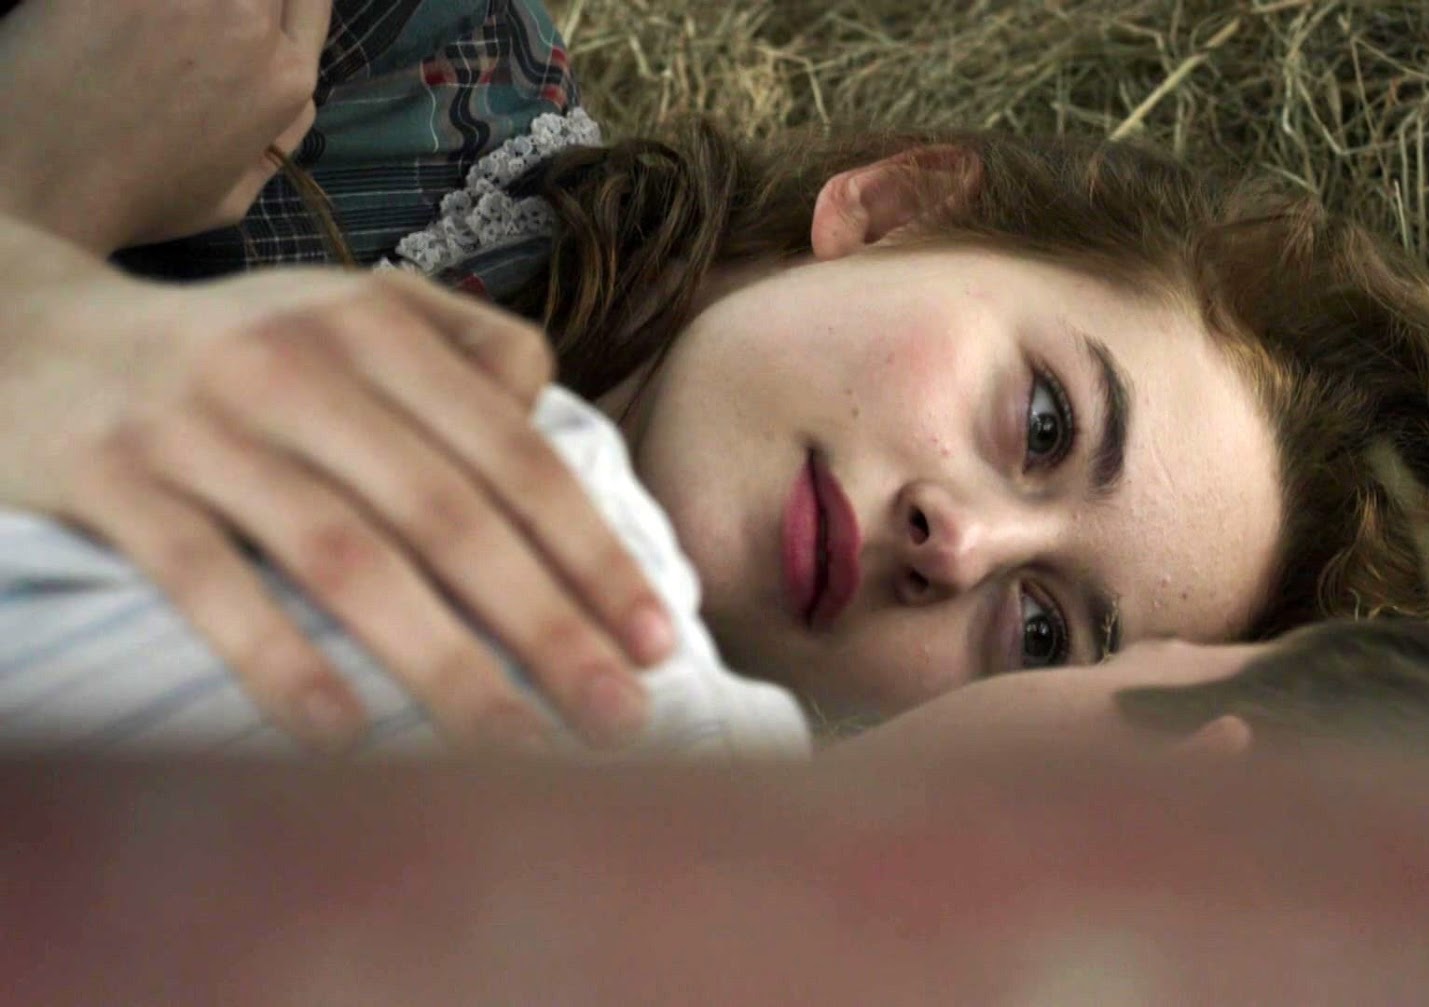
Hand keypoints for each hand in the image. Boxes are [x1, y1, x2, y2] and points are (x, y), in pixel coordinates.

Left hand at [0, 0, 327, 252]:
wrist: (43, 180)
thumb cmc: (137, 202)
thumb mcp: (234, 197)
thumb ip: (277, 135)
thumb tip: (286, 86)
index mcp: (287, 80)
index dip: (281, 1)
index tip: (245, 13)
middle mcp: (249, 22)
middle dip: (236, 2)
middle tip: (191, 24)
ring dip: (185, 3)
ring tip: (152, 25)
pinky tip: (112, 19)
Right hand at [3, 235, 674, 751]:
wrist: (31, 336)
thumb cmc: (235, 348)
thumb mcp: (352, 311)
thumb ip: (466, 347)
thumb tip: (548, 417)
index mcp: (373, 324)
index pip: (511, 452)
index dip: (591, 551)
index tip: (658, 641)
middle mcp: (294, 363)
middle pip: (447, 513)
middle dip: (545, 625)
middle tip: (620, 719)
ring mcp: (198, 423)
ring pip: (345, 557)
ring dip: (442, 663)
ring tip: (517, 753)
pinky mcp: (112, 481)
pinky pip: (208, 583)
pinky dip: (280, 660)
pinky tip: (348, 735)